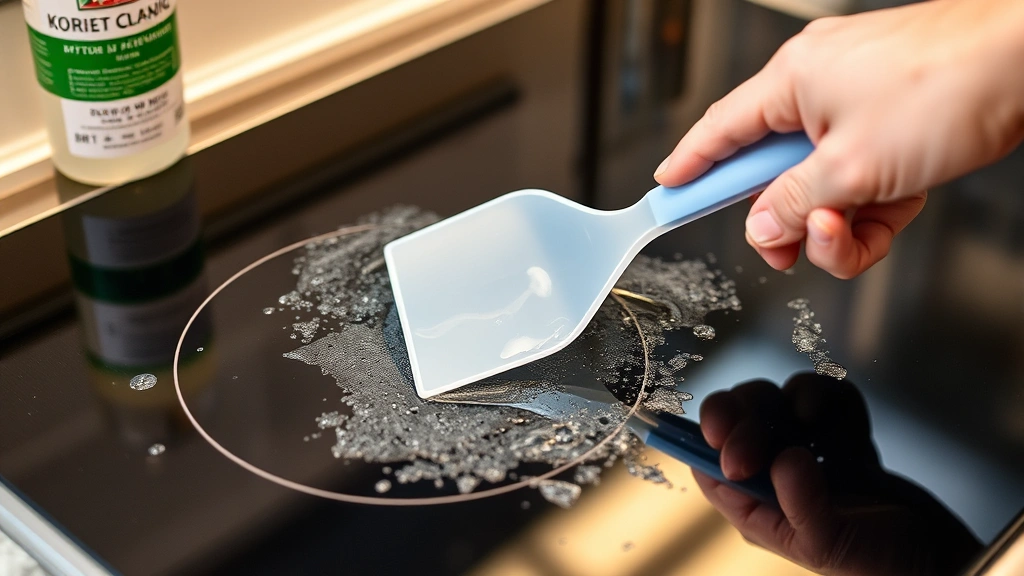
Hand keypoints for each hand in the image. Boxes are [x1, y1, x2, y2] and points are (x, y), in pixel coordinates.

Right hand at [654, 0, 1023, 277]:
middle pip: (774, 170)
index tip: (668, 191)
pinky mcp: (894, 121)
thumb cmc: (947, 88)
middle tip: (788, 251)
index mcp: (793, 83)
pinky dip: (873, 205)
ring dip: (838, 220)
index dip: (690, 167)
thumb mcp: (851, 168)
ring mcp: (859, 104)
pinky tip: (894, 210)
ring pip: (822, 182)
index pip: (719, 132)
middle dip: (787, 218)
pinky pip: (862, 176)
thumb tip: (759, 227)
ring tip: (860, 229)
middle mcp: (819, 87)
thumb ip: (793, 204)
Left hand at [693, 374, 980, 575]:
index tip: (719, 432)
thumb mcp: (828, 546)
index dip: (705, 440)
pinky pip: (825, 398)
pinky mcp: (841, 436)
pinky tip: (847, 423)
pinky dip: (832, 397)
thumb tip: (785, 458)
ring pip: (774, 400)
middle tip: (765, 426)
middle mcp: (771, 476)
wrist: (939, 559)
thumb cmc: (879, 566)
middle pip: (735, 421)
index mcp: (753, 506)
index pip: (707, 461)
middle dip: (745, 412)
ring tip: (811, 418)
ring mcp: (807, 451)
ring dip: (791, 398)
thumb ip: (801, 505)